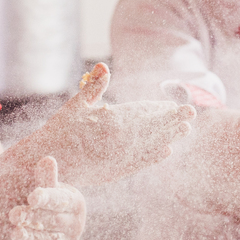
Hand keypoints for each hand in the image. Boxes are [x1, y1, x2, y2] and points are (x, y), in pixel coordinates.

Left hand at [8, 156, 86, 239]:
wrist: (52, 219)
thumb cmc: (47, 197)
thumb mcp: (47, 186)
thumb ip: (45, 177)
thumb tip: (47, 160)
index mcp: (75, 201)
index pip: (59, 200)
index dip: (46, 198)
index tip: (32, 196)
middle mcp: (76, 223)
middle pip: (52, 221)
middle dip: (32, 218)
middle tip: (13, 215)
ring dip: (31, 239)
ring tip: (15, 234)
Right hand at [31, 63, 195, 184]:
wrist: (48, 165)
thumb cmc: (59, 131)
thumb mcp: (75, 106)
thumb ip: (93, 87)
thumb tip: (104, 67)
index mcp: (114, 123)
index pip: (145, 114)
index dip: (162, 109)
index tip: (178, 105)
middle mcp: (122, 142)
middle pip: (153, 128)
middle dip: (173, 120)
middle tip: (191, 114)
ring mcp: (120, 159)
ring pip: (151, 146)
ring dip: (169, 136)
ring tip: (184, 130)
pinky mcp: (115, 172)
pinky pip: (140, 162)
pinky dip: (154, 156)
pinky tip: (166, 151)